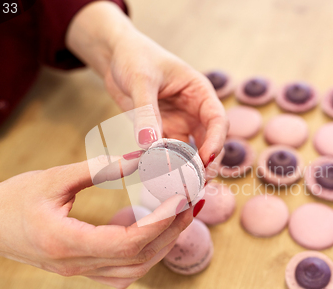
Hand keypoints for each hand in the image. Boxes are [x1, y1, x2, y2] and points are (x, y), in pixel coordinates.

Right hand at [0, 157, 191, 288]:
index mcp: (66, 242)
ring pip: (134, 270)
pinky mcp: (78, 269)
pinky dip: (143, 255)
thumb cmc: (11, 200)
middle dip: (171, 232)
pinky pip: (121, 272)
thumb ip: (98, 169)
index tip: (181, 199)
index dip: (160, 222)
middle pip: (139, 258)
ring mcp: (78, 272)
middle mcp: (75, 264)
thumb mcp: (53, 178)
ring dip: (161, 246)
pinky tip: (150, 231)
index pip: (129, 241)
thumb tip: (139, 157)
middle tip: (190, 204)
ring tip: (178, 217)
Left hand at [66, 2, 228, 171]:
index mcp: (200, 92)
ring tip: (182, 188)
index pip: (217, 119)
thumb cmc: (135, 57)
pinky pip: (167, 153)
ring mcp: (179, 123)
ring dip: (188, 169)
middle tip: (198, 184)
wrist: (116, 57)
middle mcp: (194, 111)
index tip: (206, 159)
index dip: (216, 141)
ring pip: (190, 151)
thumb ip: (146, 112)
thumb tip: (148, 145)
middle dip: (206, 163)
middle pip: (209, 141)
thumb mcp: (141, 80)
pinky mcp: (162, 132)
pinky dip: (165, 166)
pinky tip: (159, 178)